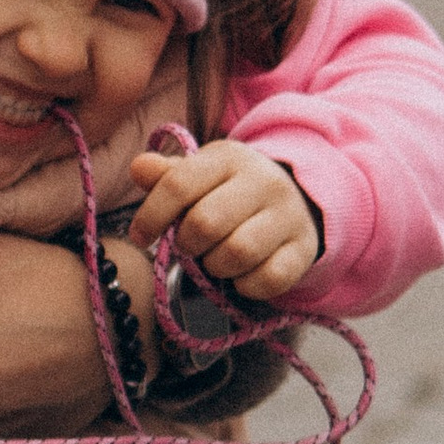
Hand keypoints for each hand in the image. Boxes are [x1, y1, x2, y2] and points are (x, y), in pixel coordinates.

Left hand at [128, 141, 320, 304]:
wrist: (296, 198)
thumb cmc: (230, 190)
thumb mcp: (199, 174)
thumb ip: (166, 176)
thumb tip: (139, 168)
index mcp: (229, 158)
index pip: (178, 184)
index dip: (151, 216)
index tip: (140, 236)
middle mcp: (264, 182)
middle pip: (206, 223)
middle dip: (186, 243)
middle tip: (187, 245)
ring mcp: (288, 216)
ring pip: (238, 252)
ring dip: (215, 266)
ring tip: (214, 259)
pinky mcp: (304, 249)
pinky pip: (269, 279)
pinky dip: (246, 286)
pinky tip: (240, 276)